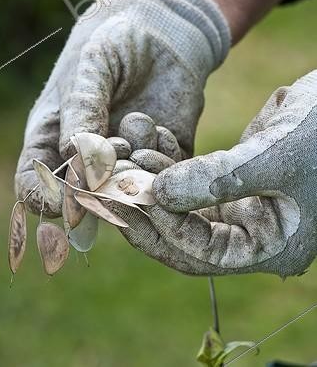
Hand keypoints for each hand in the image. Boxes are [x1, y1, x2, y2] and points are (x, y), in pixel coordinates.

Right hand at [15, 0, 229, 215]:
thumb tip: (75, 156)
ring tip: (143, 126)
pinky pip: (163, 182)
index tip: (69, 190)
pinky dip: (164, 164)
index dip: (44, 196)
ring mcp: (126, 160)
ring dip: (136, 174)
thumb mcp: (92, 67)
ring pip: (127, 196)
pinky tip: (163, 129)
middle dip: (103, 186)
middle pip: (84, 199)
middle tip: (120, 148)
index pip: (34, 184)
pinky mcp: (162, 158)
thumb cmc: (116, 42)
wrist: (164, 31)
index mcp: (54, 137)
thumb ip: (83, 110)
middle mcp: (88, 157)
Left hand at [117, 72, 316, 277]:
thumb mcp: (275, 157)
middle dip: (148, 204)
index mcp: (270, 248)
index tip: (131, 195)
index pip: (202, 253)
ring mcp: (239, 205)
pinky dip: (168, 158)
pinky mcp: (231, 177)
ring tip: (129, 146)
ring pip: (182, 202)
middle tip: (113, 180)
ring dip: (153, 174)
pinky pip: (190, 175)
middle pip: (183, 232)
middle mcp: (250, 233)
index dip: (164, 226)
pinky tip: (149, 136)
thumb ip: (218, 179)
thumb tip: (157, 194)